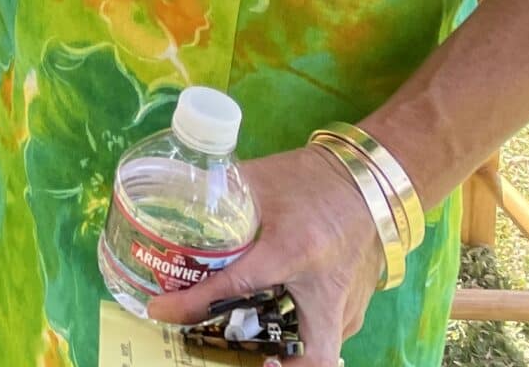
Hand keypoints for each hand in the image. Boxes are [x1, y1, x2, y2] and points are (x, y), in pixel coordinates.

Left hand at [146, 147, 384, 365]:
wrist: (367, 181)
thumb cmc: (308, 180)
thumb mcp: (257, 182)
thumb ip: (215, 197)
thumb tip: (170, 212)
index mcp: (295, 250)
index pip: (239, 285)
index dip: (195, 304)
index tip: (161, 310)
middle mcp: (327, 288)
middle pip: (308, 355)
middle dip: (273, 366)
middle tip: (227, 353)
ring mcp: (348, 303)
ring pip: (319, 350)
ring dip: (281, 352)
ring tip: (237, 339)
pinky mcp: (355, 308)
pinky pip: (327, 337)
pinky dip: (297, 339)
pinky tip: (267, 325)